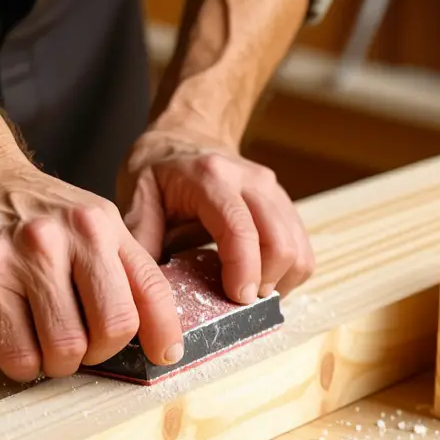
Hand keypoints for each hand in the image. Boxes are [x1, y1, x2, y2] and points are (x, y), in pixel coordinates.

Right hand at [0, 159, 183, 381]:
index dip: (151, 341)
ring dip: (38, 365)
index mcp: (94, 228)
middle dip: (82, 358)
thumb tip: (166, 349)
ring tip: (36, 339)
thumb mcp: (100, 226)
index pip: (134, 308)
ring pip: (31, 359)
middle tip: (73, 343)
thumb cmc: (42, 214)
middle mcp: (47, 242)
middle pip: (83, 344)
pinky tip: (0, 329)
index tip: (159, 357)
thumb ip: (135, 278)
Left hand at [118, 130, 314, 302]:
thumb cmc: (159, 171)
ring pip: (298, 247)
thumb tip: (146, 286)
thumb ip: (141, 239)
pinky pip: (302, 248)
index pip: (240, 227)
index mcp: (211, 177)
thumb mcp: (136, 197)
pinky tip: (260, 278)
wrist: (184, 139)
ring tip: (247, 291)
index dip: (244, 268)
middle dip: (264, 281)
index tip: (237, 299)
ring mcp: (273, 190)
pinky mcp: (285, 204)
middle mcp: (250, 180)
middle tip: (237, 300)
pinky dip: (288, 272)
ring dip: (278, 280)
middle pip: (280, 242)